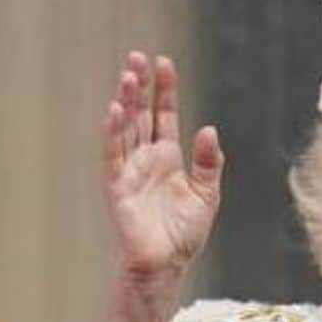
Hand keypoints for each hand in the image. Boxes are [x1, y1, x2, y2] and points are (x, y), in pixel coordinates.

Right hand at [102, 52, 224, 289]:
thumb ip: (209, 162)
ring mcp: (129, 169)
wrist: (166, 263)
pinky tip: (115, 110)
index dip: (164, 90)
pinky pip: (113, 153)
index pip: (163, 114)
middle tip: (138, 57)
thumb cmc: (183, 233)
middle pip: (140, 114)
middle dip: (139, 86)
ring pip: (125, 127)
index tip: (164, 62)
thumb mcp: (207, 194)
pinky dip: (112, 131)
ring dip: (125, 101)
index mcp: (166, 157)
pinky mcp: (117, 185)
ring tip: (128, 76)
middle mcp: (145, 158)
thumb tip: (209, 129)